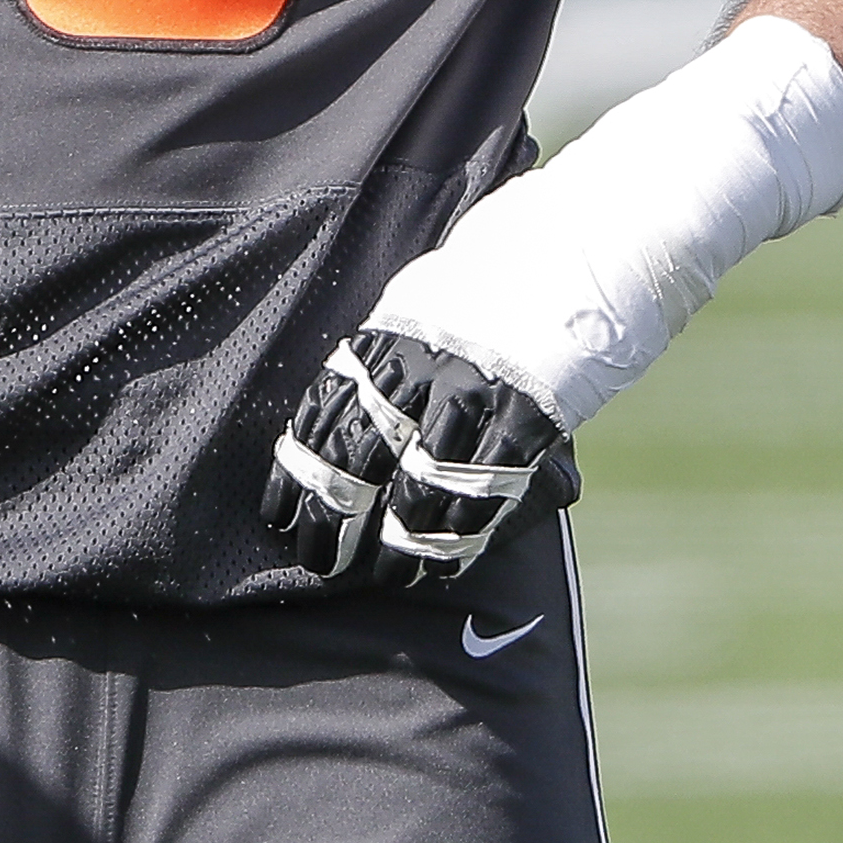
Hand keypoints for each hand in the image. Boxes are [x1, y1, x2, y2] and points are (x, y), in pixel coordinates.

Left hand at [266, 327, 564, 588]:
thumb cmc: (478, 298)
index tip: (280, 515)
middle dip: (331, 520)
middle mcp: (420, 370)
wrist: (562, 267)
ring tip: (387, 575)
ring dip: (398, 544)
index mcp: (385, 341)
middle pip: (357, 458)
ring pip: (419, 488)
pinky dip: (459, 536)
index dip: (296, 473)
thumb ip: (377, 363)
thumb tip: (329, 423)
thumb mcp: (414, 312)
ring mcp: (472, 396)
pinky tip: (444, 562)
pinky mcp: (522, 421)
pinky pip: (481, 494)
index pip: (322, 415)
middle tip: (320, 560)